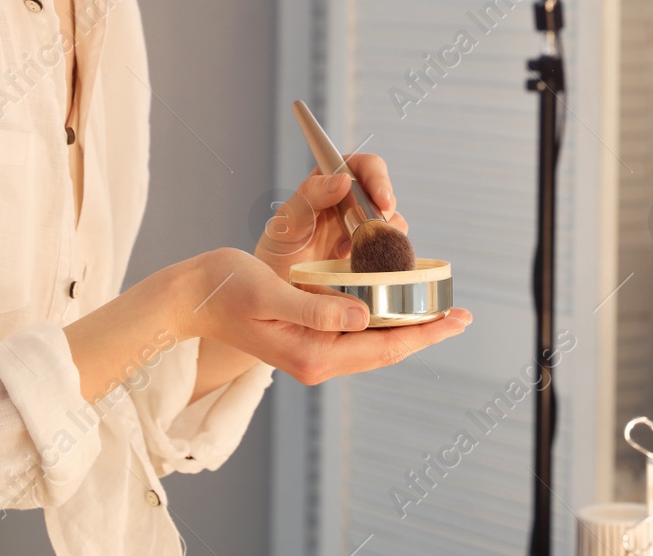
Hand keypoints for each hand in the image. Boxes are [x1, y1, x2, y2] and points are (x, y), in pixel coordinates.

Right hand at [171, 247, 469, 384]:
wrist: (192, 297)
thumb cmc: (226, 289)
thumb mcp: (270, 295)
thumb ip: (317, 310)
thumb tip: (364, 318)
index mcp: (313, 355)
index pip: (384, 348)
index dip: (425, 333)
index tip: (457, 319)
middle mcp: (317, 361)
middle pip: (385, 350)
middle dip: (425, 332)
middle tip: (460, 314)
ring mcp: (312, 354)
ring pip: (374, 344)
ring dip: (406, 327)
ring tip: (437, 309)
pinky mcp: (307, 341)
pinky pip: (357, 336)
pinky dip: (382, 321)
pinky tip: (395, 305)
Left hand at [253, 153, 410, 280]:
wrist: (281, 282)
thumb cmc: (280, 245)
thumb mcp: (290, 217)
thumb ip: (312, 194)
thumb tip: (344, 180)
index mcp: (332, 180)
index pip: (364, 166)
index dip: (377, 178)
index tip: (381, 199)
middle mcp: (352, 199)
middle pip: (383, 192)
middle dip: (386, 207)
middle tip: (381, 225)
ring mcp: (363, 225)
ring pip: (391, 219)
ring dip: (384, 232)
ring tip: (358, 248)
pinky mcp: (369, 249)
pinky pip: (388, 246)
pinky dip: (383, 252)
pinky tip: (357, 260)